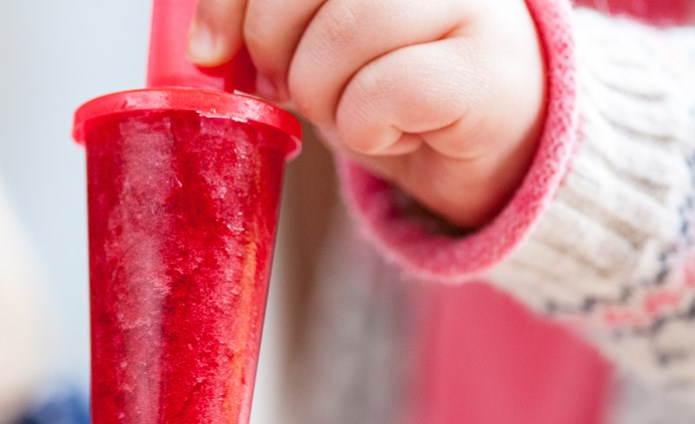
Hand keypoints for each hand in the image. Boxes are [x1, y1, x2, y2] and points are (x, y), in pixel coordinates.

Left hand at [191, 0, 546, 228]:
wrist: (487, 138)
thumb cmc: (391, 77)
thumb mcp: (315, 35)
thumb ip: (264, 19)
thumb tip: (206, 48)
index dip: (230, 1)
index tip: (211, 50)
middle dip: (275, 49)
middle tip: (292, 85)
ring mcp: (469, 5)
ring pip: (345, 34)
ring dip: (323, 96)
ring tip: (350, 108)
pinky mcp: (485, 71)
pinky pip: (385, 94)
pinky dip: (368, 129)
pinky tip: (392, 129)